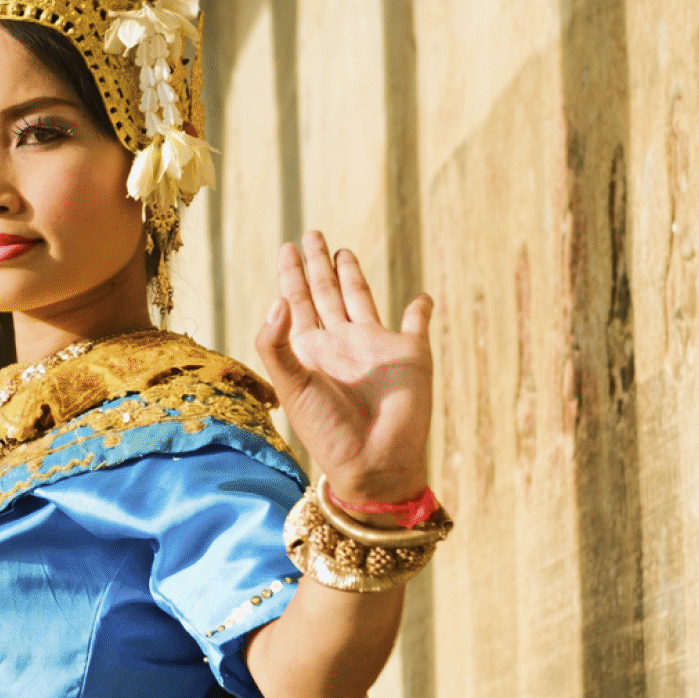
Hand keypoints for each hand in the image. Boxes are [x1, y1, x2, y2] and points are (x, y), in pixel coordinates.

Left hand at [253, 230, 433, 507]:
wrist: (372, 463)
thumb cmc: (327, 430)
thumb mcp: (292, 386)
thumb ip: (276, 344)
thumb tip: (278, 300)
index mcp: (309, 348)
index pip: (296, 300)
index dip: (291, 274)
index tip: (287, 247)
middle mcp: (340, 342)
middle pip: (326, 293)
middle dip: (318, 265)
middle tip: (312, 234)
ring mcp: (376, 347)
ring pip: (362, 299)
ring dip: (353, 276)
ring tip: (343, 251)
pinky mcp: (411, 355)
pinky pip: (417, 325)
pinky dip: (420, 309)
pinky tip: (421, 297)